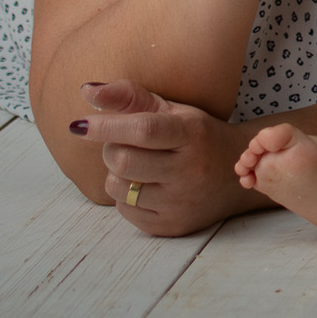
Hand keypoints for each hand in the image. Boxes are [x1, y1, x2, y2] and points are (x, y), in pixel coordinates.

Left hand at [73, 80, 263, 236]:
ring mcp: (182, 202)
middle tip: (122, 144)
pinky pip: (126, 212)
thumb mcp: (173, 111)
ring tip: (138, 166)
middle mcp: (190, 170)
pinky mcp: (173, 226)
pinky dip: (126, 197)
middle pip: (123, 161)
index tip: (78, 125)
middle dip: (111, 150)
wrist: (237, 178)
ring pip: (119, 188)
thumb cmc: (198, 137)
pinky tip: (147, 187)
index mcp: (192, 134)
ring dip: (117, 175)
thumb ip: (130, 97)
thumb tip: (87, 91)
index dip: (106, 127)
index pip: (142, 130)